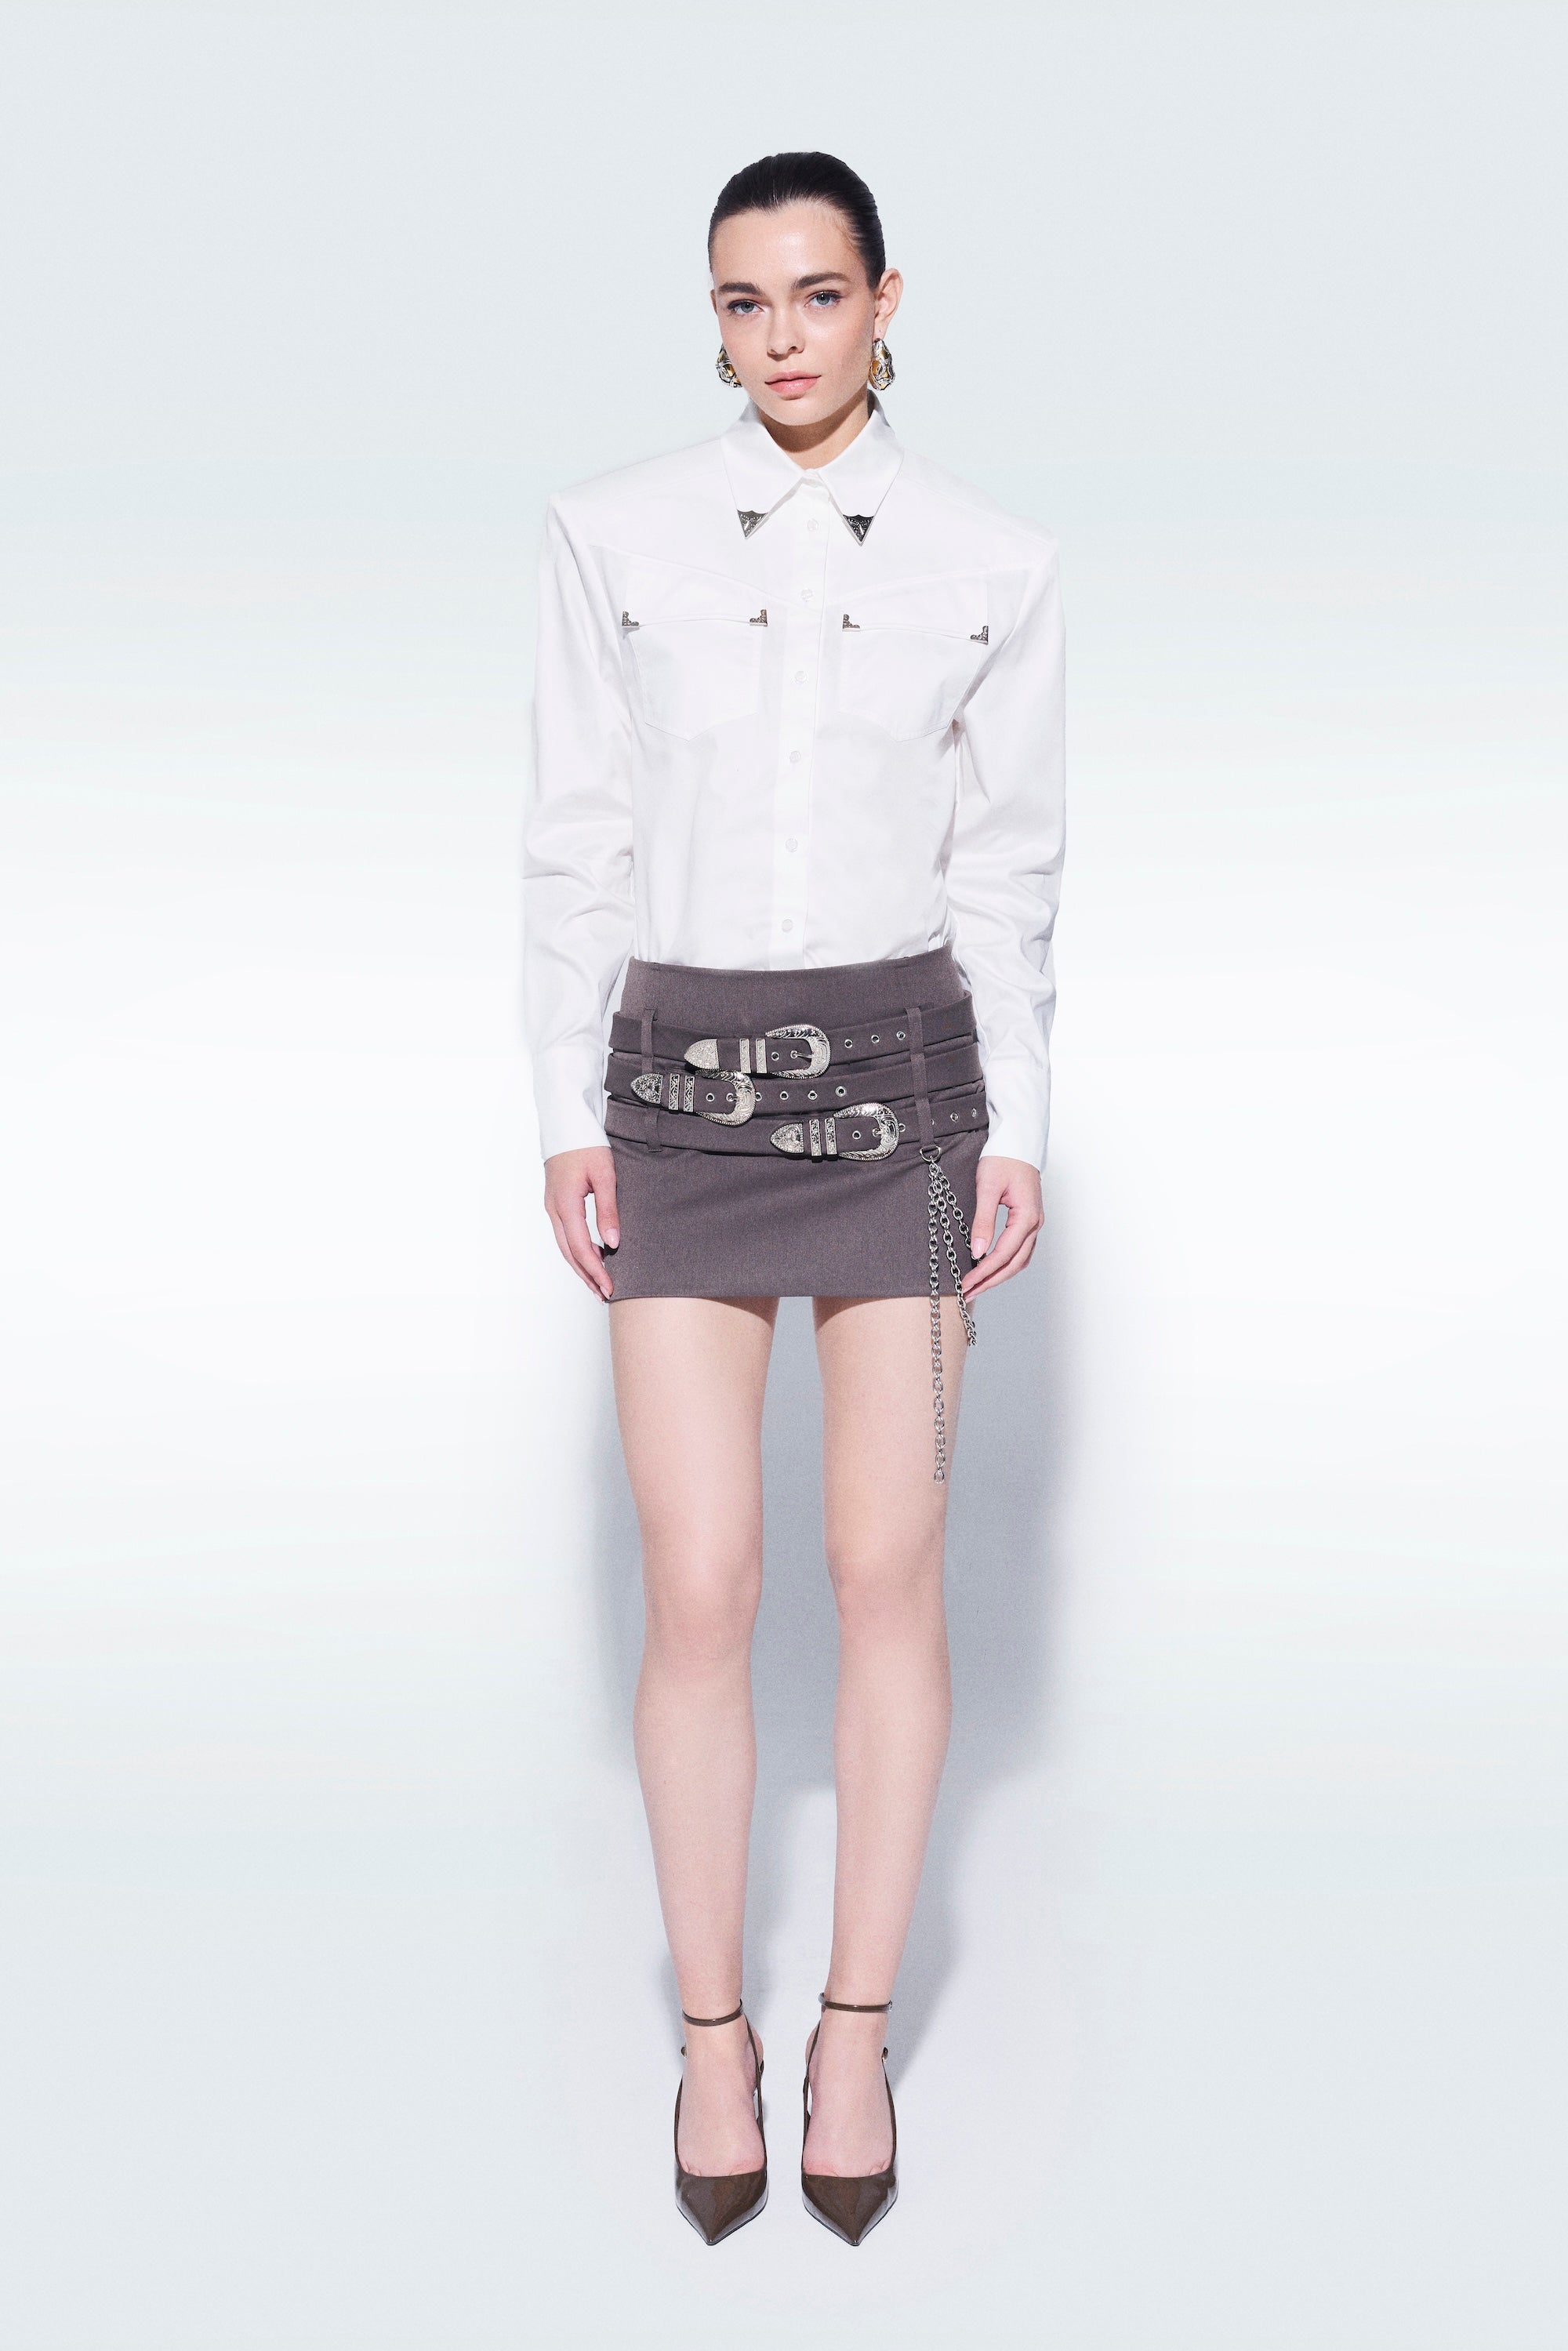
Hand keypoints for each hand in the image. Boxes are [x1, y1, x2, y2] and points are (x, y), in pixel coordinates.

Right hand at [543, 1145, 618, 1300]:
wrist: (567, 1123)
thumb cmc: (587, 1144)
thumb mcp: (605, 1175)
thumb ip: (608, 1210)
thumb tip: (612, 1243)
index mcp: (566, 1204)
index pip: (581, 1248)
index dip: (596, 1271)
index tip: (610, 1288)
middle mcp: (554, 1209)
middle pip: (569, 1253)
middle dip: (587, 1276)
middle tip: (605, 1294)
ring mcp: (552, 1207)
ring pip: (565, 1246)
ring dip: (582, 1266)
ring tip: (599, 1284)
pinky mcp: (556, 1203)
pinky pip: (565, 1234)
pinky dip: (578, 1251)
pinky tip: (592, 1257)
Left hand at [961, 1154, 1042, 1300]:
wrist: (1017, 1141)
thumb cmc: (1002, 1158)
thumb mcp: (988, 1187)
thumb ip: (984, 1220)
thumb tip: (978, 1252)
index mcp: (1027, 1216)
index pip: (1004, 1254)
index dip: (984, 1273)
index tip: (966, 1283)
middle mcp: (1035, 1223)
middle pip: (1014, 1263)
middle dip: (991, 1281)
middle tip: (968, 1293)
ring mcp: (1034, 1223)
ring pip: (1019, 1260)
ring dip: (998, 1276)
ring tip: (976, 1286)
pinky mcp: (1028, 1221)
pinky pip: (1020, 1251)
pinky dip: (1005, 1264)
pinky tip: (989, 1269)